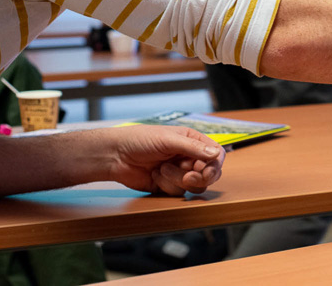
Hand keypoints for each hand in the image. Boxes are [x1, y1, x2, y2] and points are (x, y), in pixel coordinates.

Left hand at [105, 125, 224, 195]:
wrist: (115, 156)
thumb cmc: (139, 140)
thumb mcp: (168, 139)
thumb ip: (193, 148)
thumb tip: (216, 153)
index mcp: (192, 141)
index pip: (216, 154)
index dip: (214, 165)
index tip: (206, 172)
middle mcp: (189, 156)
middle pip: (209, 173)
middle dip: (198, 177)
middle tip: (187, 177)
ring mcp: (179, 172)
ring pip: (194, 185)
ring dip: (177, 179)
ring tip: (162, 169)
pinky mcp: (168, 185)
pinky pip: (178, 192)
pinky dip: (166, 185)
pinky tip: (154, 175)